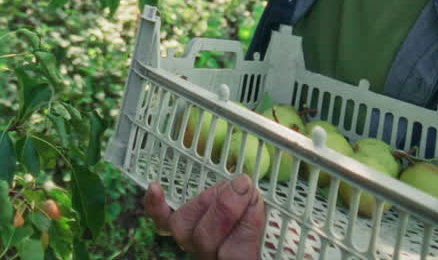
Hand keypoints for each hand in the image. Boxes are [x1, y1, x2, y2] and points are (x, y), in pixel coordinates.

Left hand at [144, 175, 266, 259]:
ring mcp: (192, 244)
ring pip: (182, 228)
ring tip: (229, 185)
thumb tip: (271, 208)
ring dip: (205, 200)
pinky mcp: (180, 228)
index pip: (236, 257)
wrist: (245, 230)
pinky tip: (156, 187)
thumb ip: (275, 229)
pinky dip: (156, 205)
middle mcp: (211, 258)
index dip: (246, 228)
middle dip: (224, 209)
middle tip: (245, 185)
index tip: (258, 203)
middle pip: (204, 240)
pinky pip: (162, 221)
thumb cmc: (273, 238)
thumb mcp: (282, 236)